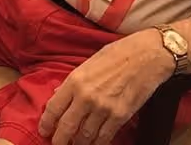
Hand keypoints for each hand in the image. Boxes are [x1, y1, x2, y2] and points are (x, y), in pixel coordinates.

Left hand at [38, 29, 174, 144]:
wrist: (146, 56)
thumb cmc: (117, 54)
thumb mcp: (89, 62)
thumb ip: (73, 80)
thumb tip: (58, 93)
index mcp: (75, 80)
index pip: (54, 107)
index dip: (46, 122)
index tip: (44, 130)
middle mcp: (86, 96)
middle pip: (67, 126)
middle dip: (59, 139)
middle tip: (57, 143)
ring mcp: (103, 108)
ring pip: (85, 135)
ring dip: (79, 143)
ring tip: (76, 144)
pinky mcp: (120, 116)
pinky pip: (104, 136)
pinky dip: (97, 143)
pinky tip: (94, 144)